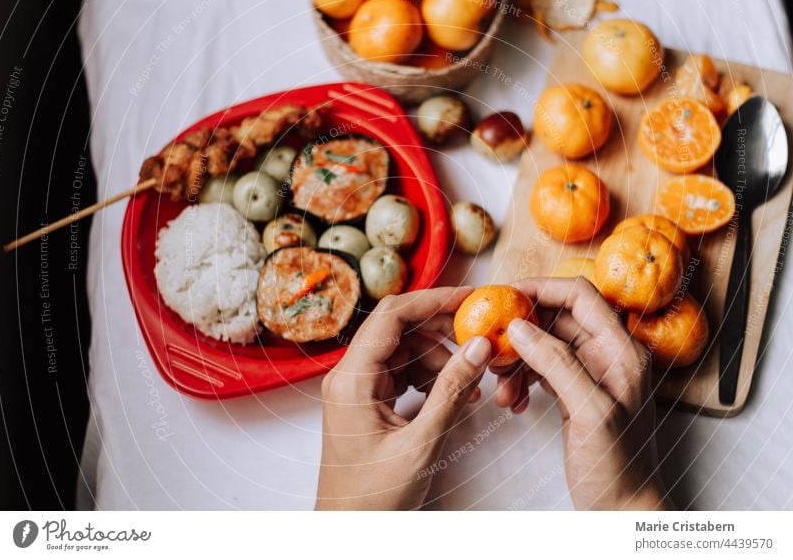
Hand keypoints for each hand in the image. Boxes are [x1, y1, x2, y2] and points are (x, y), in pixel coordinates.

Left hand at [316, 287, 491, 509]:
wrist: (349, 529)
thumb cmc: (373, 497)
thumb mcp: (421, 443)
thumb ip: (451, 390)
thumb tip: (478, 346)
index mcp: (351, 379)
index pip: (391, 316)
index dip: (432, 300)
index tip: (469, 298)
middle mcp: (348, 376)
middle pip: (397, 328)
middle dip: (440, 329)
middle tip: (478, 334)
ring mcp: (356, 387)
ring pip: (402, 349)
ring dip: (438, 357)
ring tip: (470, 379)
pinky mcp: (367, 400)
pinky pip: (401, 371)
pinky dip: (428, 375)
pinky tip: (453, 391)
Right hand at [499, 278, 669, 509]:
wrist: (622, 509)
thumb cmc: (618, 466)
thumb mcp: (590, 412)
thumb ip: (558, 364)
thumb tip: (520, 328)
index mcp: (622, 350)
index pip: (580, 296)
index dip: (542, 289)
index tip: (505, 296)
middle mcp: (609, 355)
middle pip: (558, 319)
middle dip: (522, 330)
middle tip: (492, 346)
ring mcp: (592, 373)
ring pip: (545, 345)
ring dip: (518, 360)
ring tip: (500, 386)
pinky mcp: (575, 392)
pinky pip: (543, 370)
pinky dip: (522, 379)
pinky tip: (510, 400)